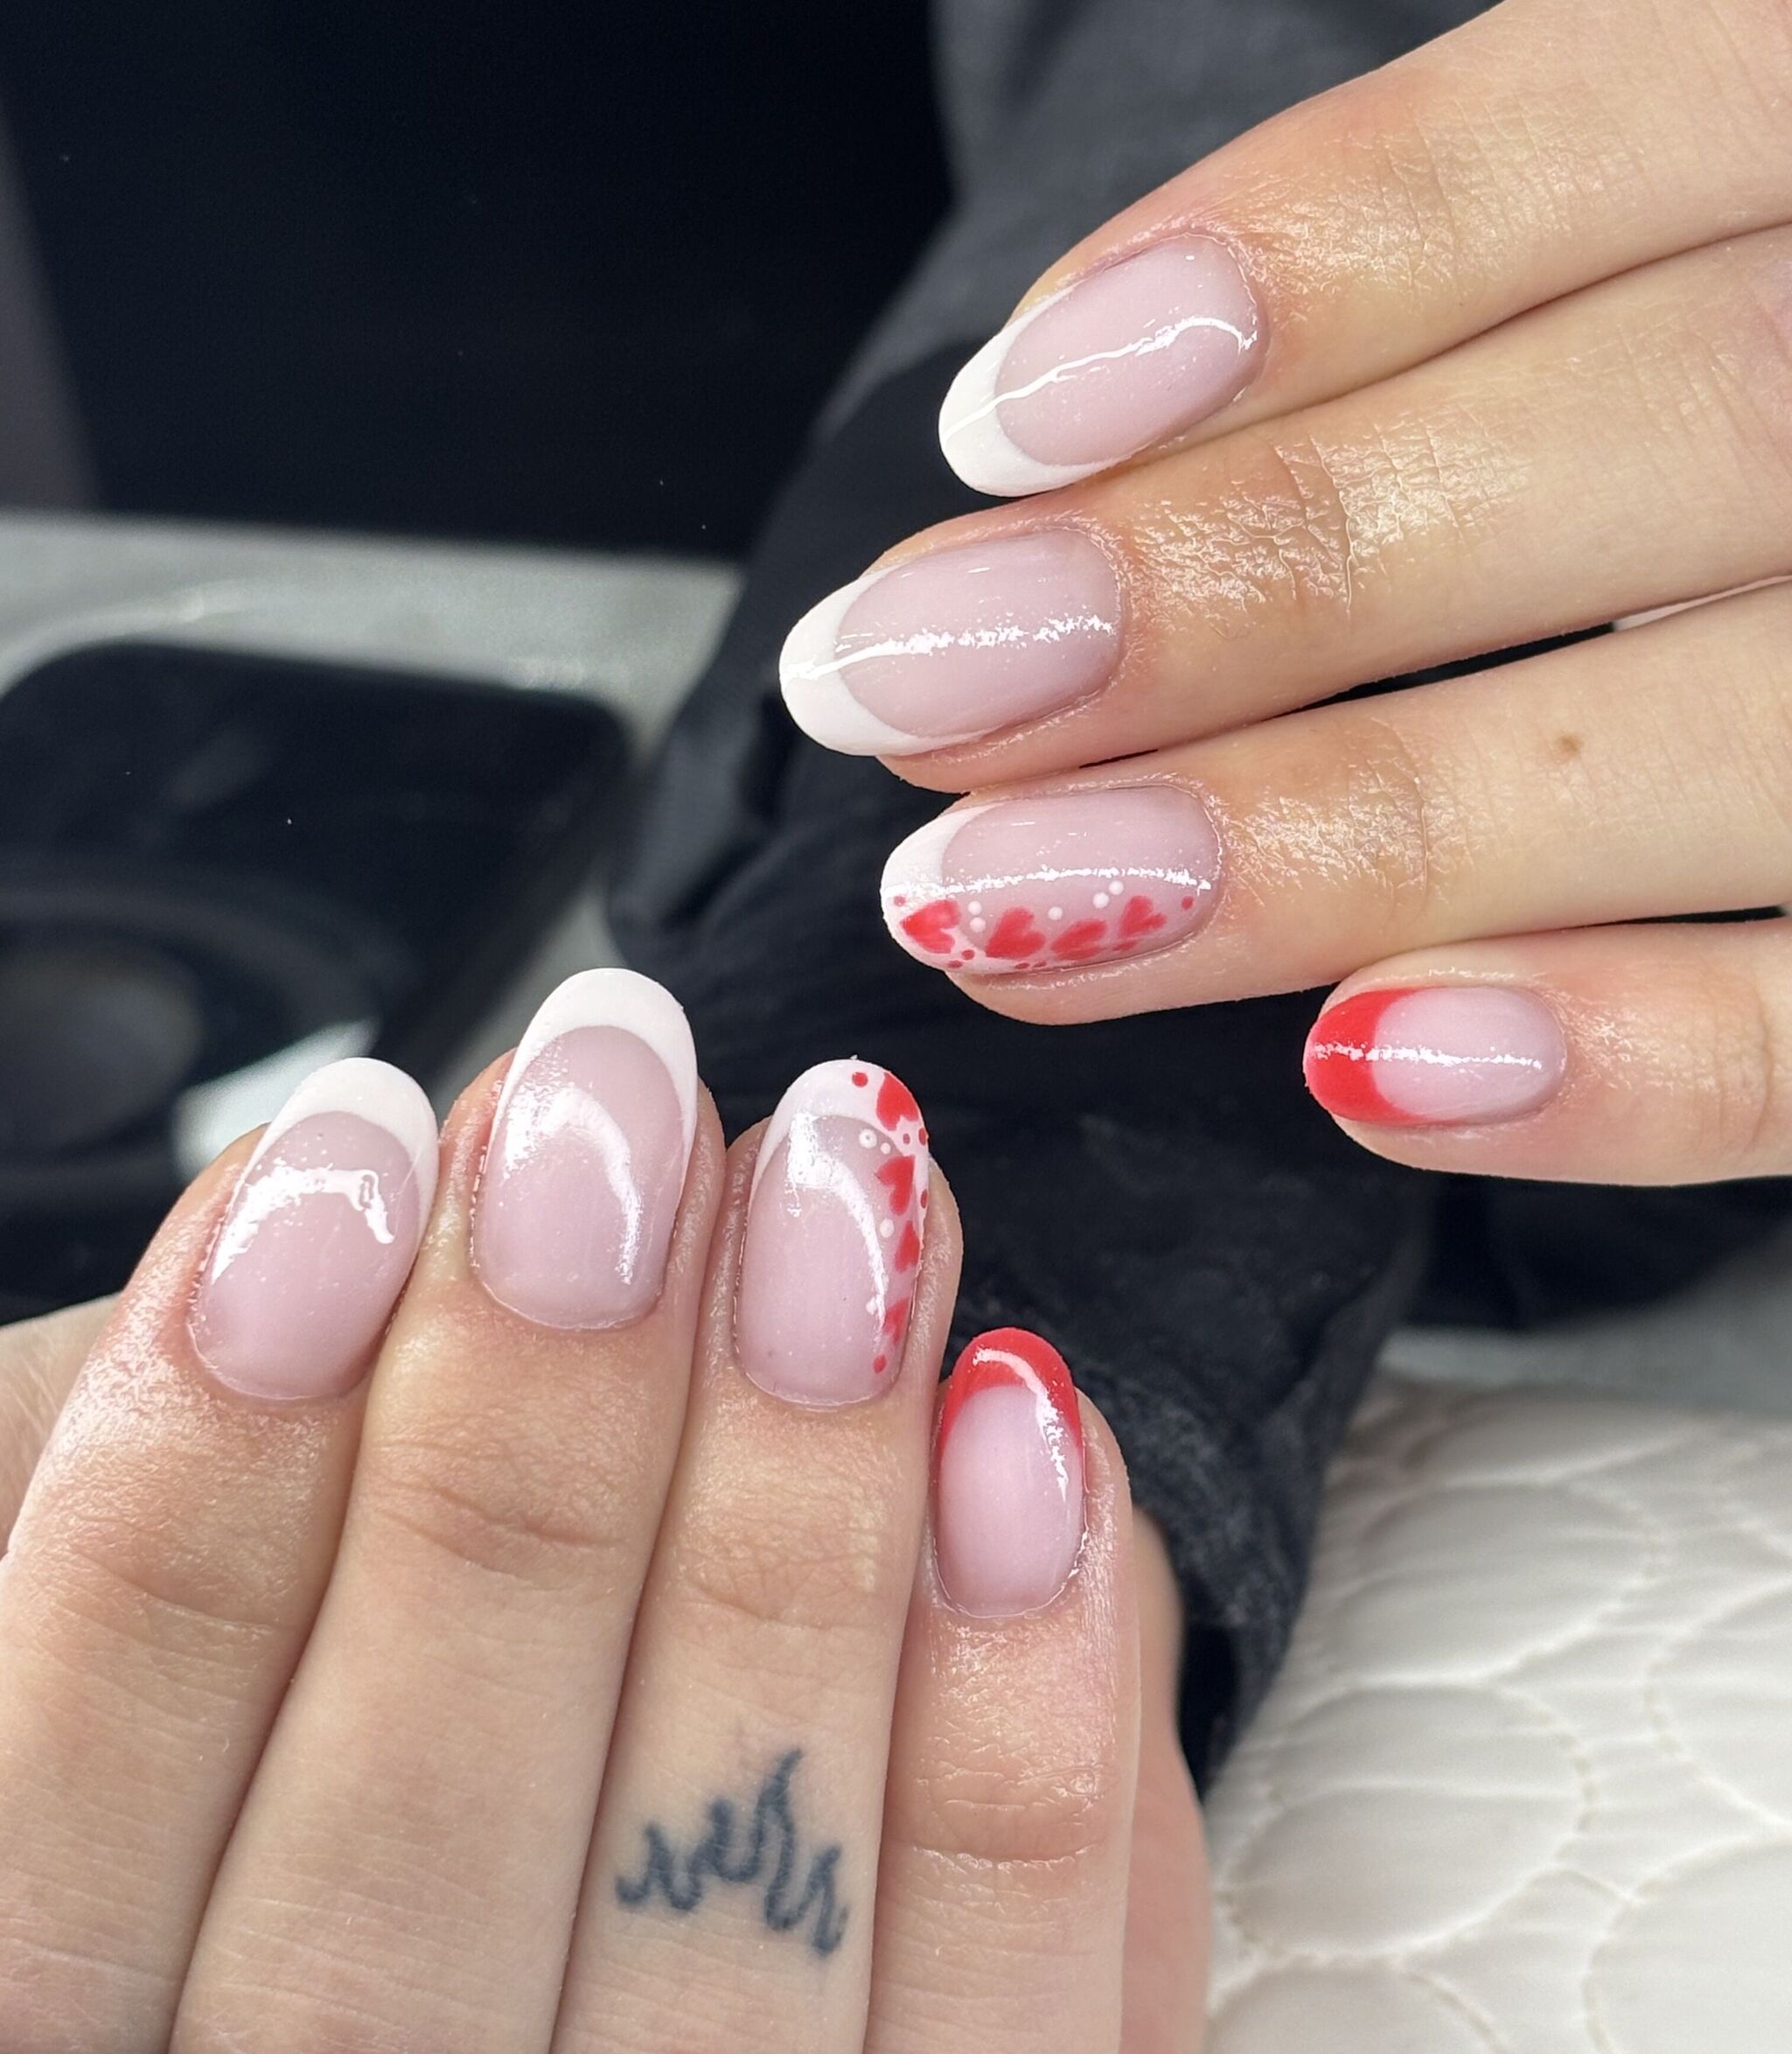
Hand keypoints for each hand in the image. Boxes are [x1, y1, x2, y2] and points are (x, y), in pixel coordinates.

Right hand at [0, 972, 1203, 2052]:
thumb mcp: (128, 1603)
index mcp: (77, 2049)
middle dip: (527, 1439)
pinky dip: (1022, 1732)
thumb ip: (181, 1478)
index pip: (74, 1806)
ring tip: (842, 1186)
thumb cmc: (303, 1737)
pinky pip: (1000, 2032)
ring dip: (797, 1513)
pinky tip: (1020, 1434)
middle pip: (404, 1871)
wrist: (542, 1950)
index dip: (208, 1466)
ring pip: (720, 1923)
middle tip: (620, 1113)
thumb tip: (333, 1213)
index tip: (351, 1153)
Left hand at [780, 0, 1791, 1191]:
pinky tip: (1362, 1074)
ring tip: (999, 903)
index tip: (999, 416)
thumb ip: (1716, 45)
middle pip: (1655, 432)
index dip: (1325, 249)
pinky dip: (1636, 1062)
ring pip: (1732, 729)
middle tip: (912, 687)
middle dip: (1244, 576)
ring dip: (1340, 834)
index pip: (1642, 106)